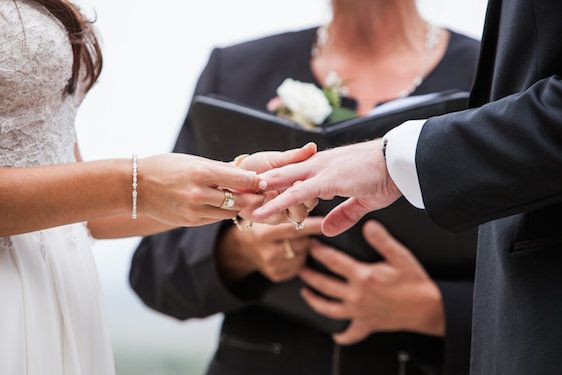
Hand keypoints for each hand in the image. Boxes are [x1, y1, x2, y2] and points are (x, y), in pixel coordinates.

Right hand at [138, 153, 266, 226]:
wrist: (136, 186)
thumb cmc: (165, 167)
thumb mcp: (192, 161)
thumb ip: (218, 169)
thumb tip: (244, 173)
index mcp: (200, 173)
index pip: (237, 178)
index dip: (254, 181)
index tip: (264, 181)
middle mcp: (198, 193)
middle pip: (237, 199)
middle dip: (253, 198)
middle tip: (264, 195)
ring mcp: (193, 210)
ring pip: (228, 211)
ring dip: (239, 206)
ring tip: (248, 200)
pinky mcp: (189, 221)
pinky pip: (214, 218)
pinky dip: (222, 212)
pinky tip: (227, 206)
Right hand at [217, 217, 323, 282]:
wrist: (240, 249)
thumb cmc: (257, 225)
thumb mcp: (265, 214)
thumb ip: (283, 208)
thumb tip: (310, 198)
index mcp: (263, 234)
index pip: (293, 229)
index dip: (311, 225)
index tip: (324, 222)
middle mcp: (267, 253)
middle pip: (302, 242)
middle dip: (305, 234)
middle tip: (299, 226)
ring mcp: (272, 267)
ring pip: (303, 253)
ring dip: (303, 245)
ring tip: (290, 238)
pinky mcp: (277, 276)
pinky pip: (299, 265)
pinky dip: (298, 256)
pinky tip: (288, 250)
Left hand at [238, 143, 319, 224]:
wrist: (234, 175)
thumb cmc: (257, 166)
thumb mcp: (276, 160)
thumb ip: (295, 156)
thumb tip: (313, 146)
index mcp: (300, 184)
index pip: (315, 188)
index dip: (315, 185)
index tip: (304, 178)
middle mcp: (296, 200)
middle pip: (311, 204)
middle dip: (307, 198)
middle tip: (296, 185)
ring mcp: (285, 211)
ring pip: (299, 214)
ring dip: (294, 206)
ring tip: (281, 194)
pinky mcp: (271, 219)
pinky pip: (277, 217)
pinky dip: (273, 209)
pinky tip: (265, 199)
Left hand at [251, 139, 401, 236]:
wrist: (403, 161)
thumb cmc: (387, 176)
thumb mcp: (363, 201)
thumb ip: (343, 215)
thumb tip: (325, 229)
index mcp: (325, 168)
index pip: (293, 176)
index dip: (274, 186)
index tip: (257, 196)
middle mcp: (319, 165)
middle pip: (281, 175)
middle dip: (260, 188)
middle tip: (239, 198)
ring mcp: (322, 170)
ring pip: (283, 181)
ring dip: (262, 195)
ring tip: (240, 205)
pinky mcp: (329, 179)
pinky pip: (297, 192)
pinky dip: (279, 201)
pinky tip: (263, 209)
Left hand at [299, 221, 444, 344]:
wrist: (428, 309)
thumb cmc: (415, 282)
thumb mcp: (400, 256)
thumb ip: (382, 240)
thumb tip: (368, 225)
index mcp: (362, 276)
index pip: (332, 261)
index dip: (319, 251)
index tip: (311, 244)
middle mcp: (356, 295)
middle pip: (323, 285)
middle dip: (308, 275)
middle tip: (299, 267)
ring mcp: (359, 312)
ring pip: (329, 309)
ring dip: (314, 301)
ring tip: (305, 293)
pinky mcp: (367, 324)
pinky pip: (351, 333)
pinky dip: (341, 336)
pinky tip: (335, 334)